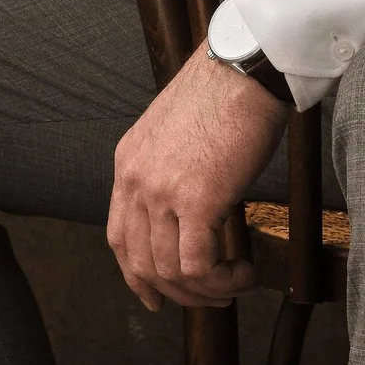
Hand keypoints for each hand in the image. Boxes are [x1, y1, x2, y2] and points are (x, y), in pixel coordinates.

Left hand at [106, 49, 286, 310]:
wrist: (245, 67)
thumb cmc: (225, 92)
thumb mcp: (176, 133)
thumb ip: (171, 169)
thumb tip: (192, 208)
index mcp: (128, 163)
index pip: (119, 237)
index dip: (135, 275)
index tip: (155, 294)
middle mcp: (136, 180)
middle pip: (141, 262)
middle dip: (175, 292)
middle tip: (209, 297)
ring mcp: (162, 191)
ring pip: (169, 269)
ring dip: (204, 290)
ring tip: (234, 283)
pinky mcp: (197, 200)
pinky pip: (197, 264)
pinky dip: (219, 279)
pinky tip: (241, 273)